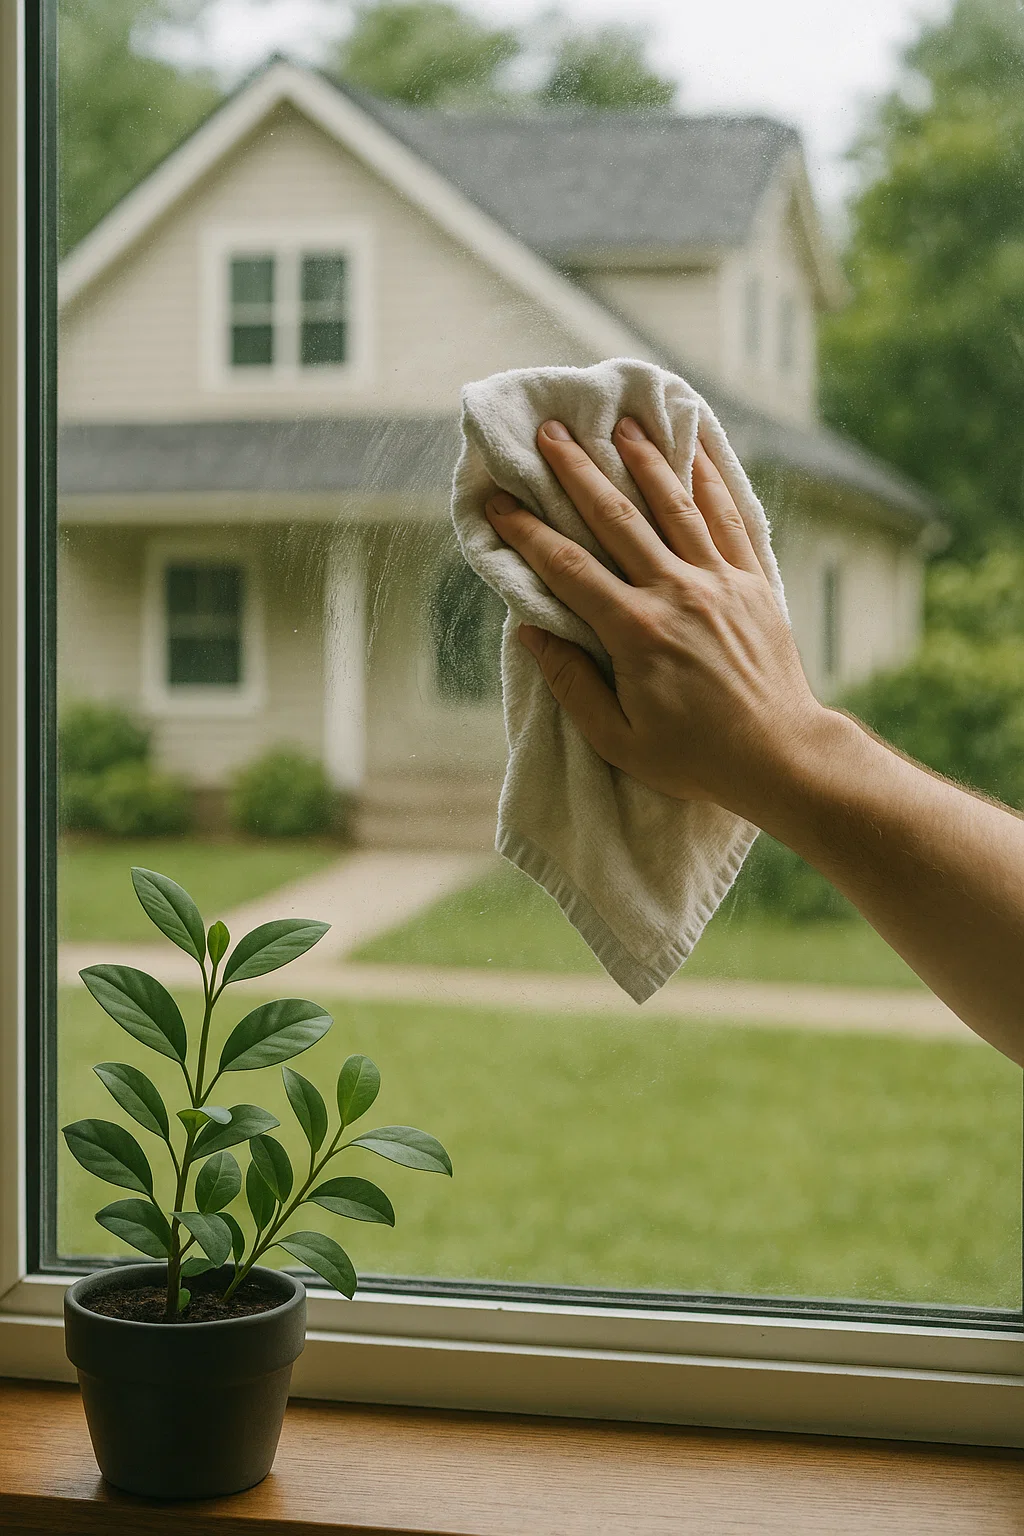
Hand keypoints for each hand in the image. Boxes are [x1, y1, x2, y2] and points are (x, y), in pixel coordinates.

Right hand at [484, 416, 827, 818]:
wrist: (780, 756)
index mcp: (636, 632)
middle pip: (618, 517)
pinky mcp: (754, 582)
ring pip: (676, 505)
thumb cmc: (694, 757)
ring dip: (645, 460)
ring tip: (622, 423)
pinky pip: (729, 518)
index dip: (529, 532)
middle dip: (579, 470)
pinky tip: (695, 450)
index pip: (569, 568)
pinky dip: (712, 480)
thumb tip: (531, 632)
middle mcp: (678, 593)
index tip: (500, 503)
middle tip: (551, 431)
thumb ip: (571, 683)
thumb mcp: (618, 739)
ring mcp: (720, 582)